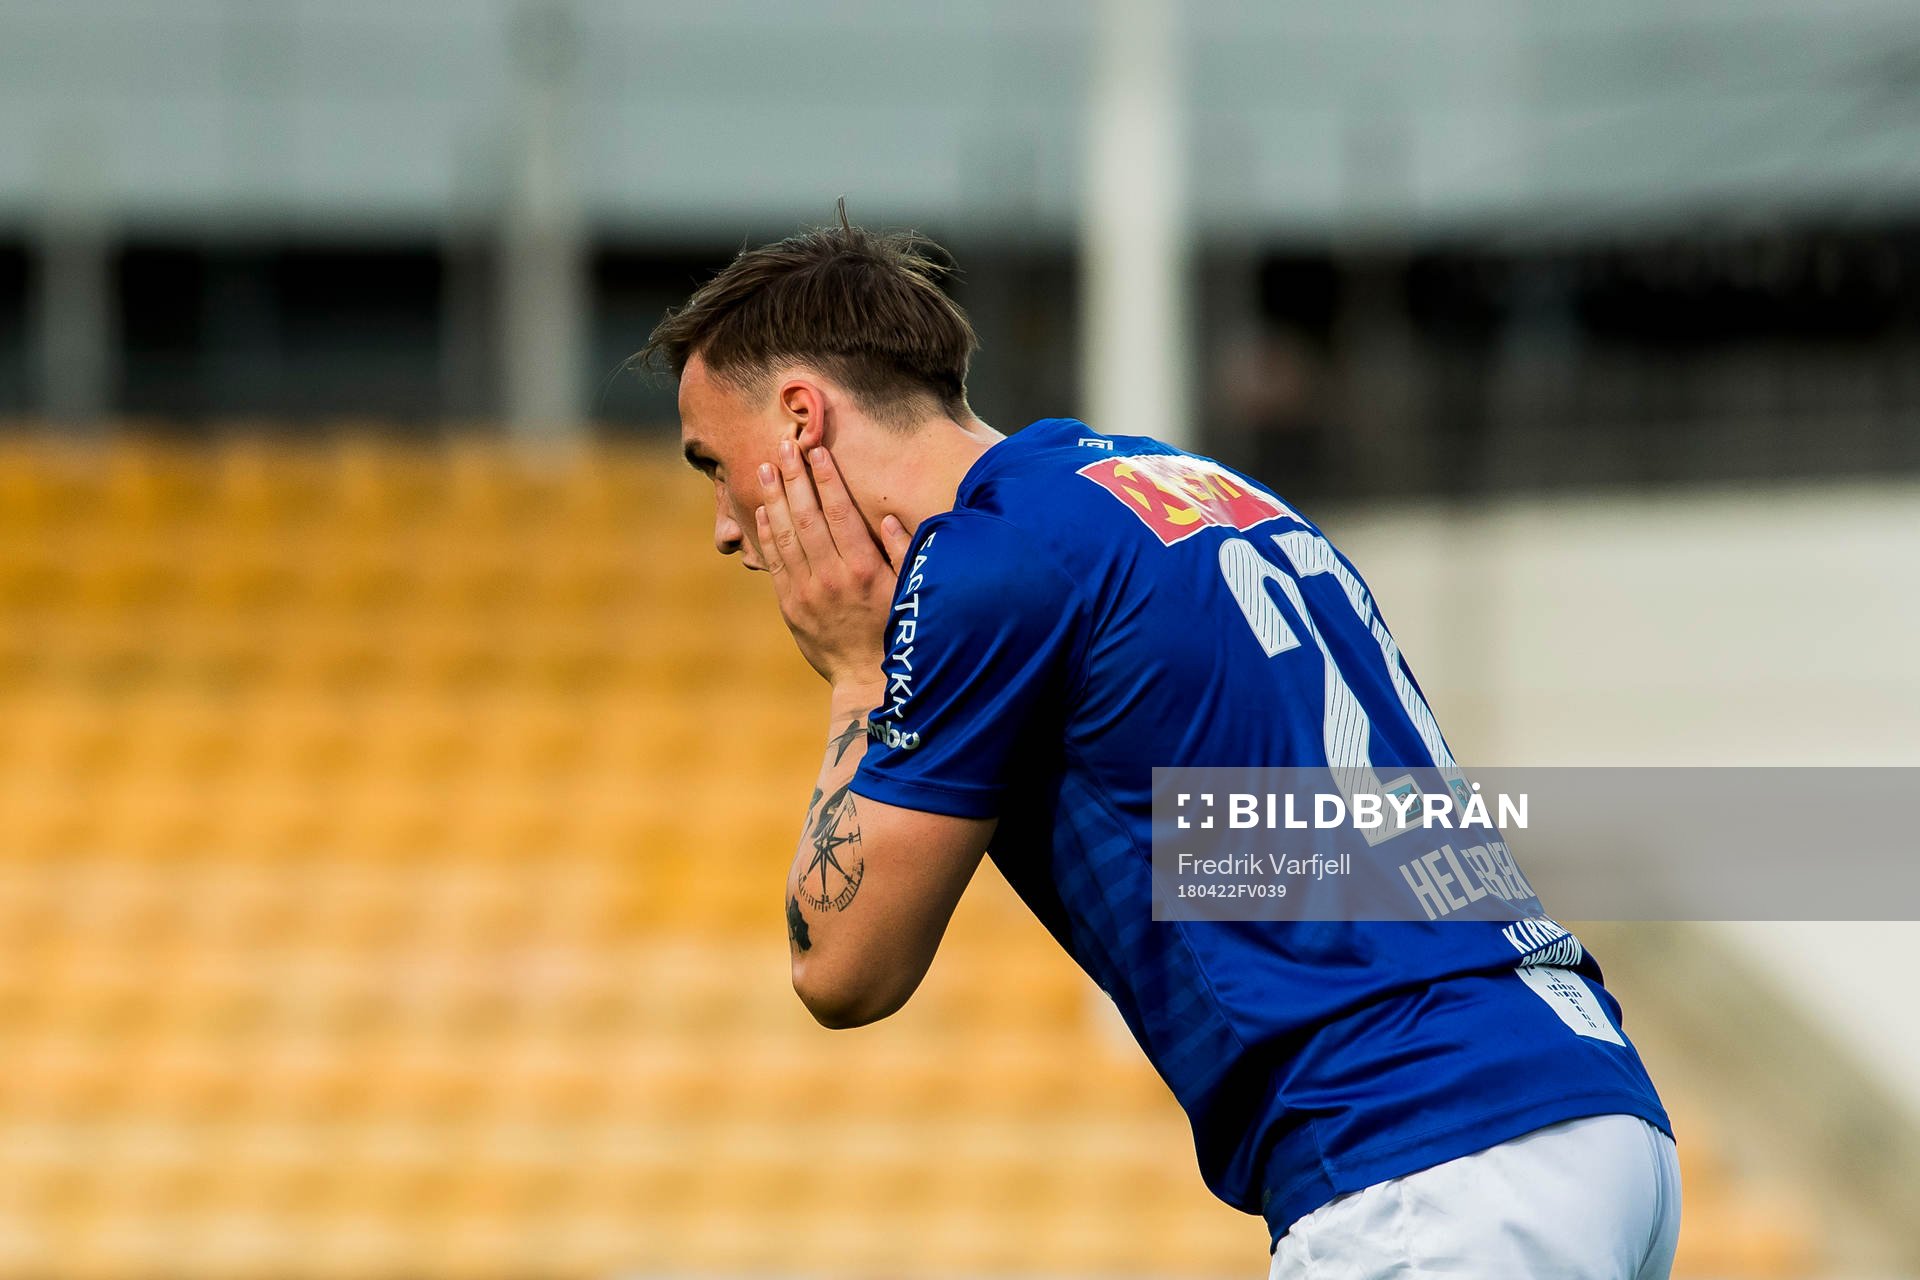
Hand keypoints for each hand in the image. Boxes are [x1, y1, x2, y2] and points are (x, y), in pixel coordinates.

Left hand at [756, 439, 912, 689]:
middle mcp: (832, 576)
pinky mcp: (790, 605)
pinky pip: (775, 562)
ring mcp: (807, 591)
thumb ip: (901, 553)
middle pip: (808, 516)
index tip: (816, 451)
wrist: (865, 679)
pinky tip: (763, 509)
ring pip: (785, 535)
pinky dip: (767, 534)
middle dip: (794, 477)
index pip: (840, 513)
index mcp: (864, 569)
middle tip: (783, 444)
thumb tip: (887, 518)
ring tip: (764, 467)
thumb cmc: (893, 630)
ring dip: (773, 498)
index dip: (826, 479)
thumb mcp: (909, 592)